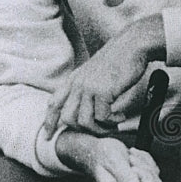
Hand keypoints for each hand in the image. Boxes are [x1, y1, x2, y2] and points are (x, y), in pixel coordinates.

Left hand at [43, 15, 164, 138]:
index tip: (48, 136)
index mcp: (73, 79)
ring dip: (100, 128)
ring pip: (84, 121)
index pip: (54, 103)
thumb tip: (88, 110)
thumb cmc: (119, 59)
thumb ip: (87, 88)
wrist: (133, 45)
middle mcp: (77, 84)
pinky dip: (113, 121)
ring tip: (113, 123)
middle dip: (82, 130)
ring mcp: (89, 87)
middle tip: (99, 130)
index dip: (49, 122)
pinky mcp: (103, 91)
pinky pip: (102, 117)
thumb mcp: (95, 73)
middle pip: (67, 118)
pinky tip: (121, 116)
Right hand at [56, 132, 161, 181]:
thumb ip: (124, 176)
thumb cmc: (102, 155)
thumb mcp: (112, 162)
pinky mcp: (146, 180)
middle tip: (133, 166)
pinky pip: (156, 171)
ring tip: (130, 157)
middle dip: (146, 177)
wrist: (102, 147)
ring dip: (145, 166)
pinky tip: (133, 155)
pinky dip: (146, 160)